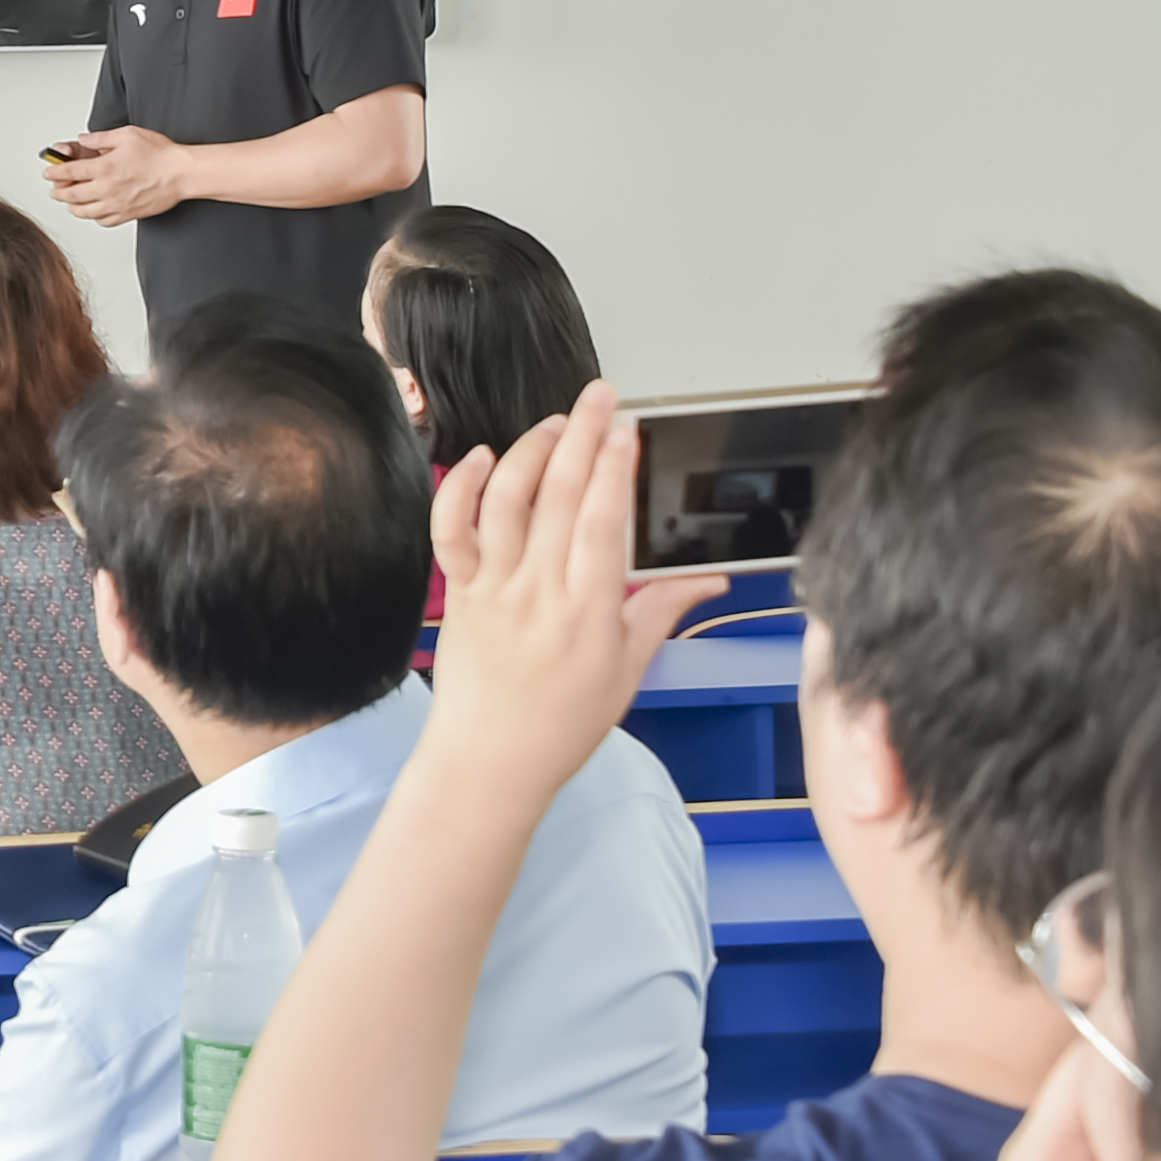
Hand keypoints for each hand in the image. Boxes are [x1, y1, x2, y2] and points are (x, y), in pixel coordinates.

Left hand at [46, 127, 192, 224]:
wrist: (181, 174)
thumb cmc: (160, 154)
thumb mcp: (127, 135)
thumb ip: (101, 137)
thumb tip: (84, 139)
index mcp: (104, 167)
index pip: (68, 172)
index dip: (54, 172)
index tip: (49, 172)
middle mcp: (107, 189)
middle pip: (71, 195)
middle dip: (58, 192)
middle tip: (55, 190)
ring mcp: (116, 204)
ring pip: (84, 212)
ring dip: (72, 207)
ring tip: (70, 203)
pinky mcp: (127, 214)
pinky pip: (103, 221)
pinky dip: (94, 217)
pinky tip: (94, 211)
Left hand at [426, 383, 713, 805]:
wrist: (490, 761)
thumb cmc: (560, 725)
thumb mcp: (628, 670)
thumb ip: (662, 612)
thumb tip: (708, 581)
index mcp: (590, 611)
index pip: (606, 521)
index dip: (615, 468)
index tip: (627, 430)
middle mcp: (540, 592)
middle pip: (561, 497)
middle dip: (583, 437)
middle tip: (599, 399)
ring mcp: (494, 589)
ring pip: (509, 502)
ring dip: (531, 451)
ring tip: (554, 423)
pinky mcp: (459, 592)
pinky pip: (453, 530)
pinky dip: (463, 489)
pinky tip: (483, 457)